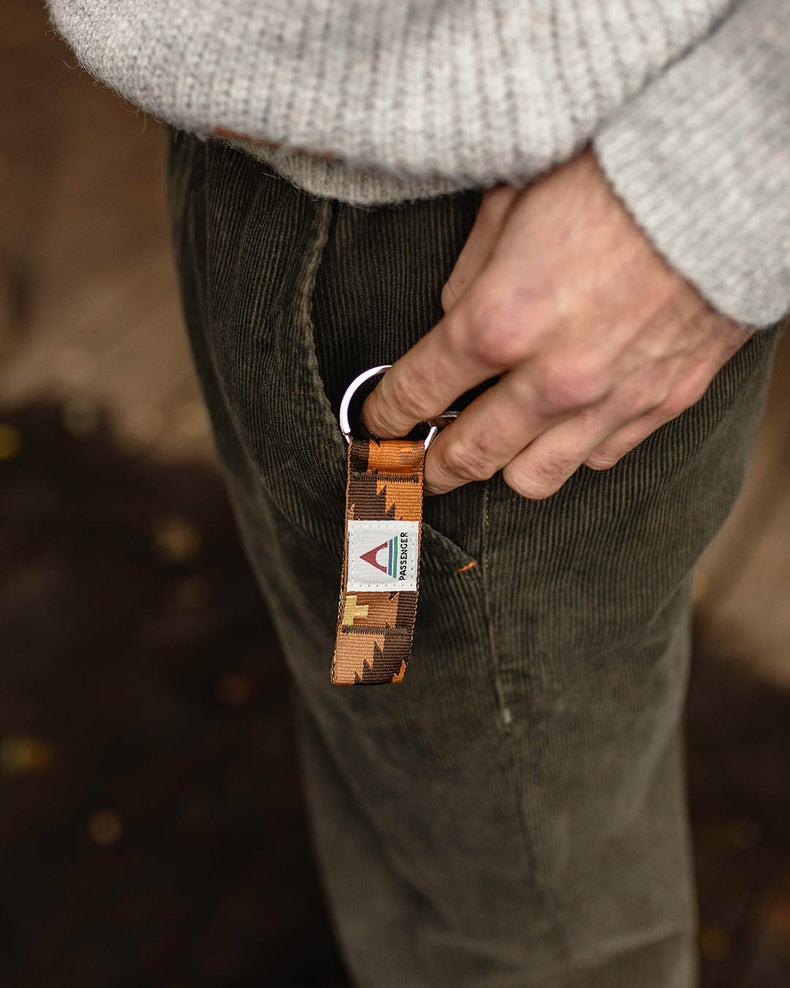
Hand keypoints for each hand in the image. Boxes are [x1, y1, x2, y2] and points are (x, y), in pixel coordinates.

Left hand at [361, 149, 752, 498]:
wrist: (726, 180)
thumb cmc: (617, 174)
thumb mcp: (514, 200)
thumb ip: (470, 273)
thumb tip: (453, 316)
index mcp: (499, 322)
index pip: (418, 392)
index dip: (387, 414)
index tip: (379, 423)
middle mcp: (551, 378)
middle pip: (469, 454)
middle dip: (433, 465)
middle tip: (420, 466)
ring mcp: (610, 400)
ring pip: (534, 477)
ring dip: (502, 468)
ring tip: (492, 452)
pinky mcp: (662, 403)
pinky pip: (601, 458)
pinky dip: (574, 449)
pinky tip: (565, 427)